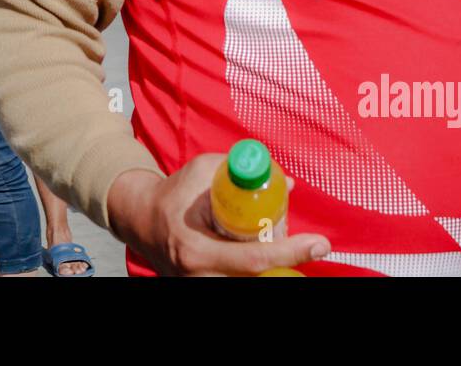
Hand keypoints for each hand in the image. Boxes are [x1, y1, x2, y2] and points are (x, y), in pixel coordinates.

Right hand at [106, 156, 330, 275]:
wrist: (140, 219)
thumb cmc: (174, 194)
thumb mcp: (203, 171)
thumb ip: (242, 173)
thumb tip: (287, 183)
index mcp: (197, 249)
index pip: (254, 258)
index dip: (291, 252)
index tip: (320, 244)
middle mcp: (198, 276)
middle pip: (259, 276)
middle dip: (286, 256)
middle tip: (303, 239)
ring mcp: (199, 287)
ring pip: (251, 280)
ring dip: (272, 262)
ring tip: (277, 240)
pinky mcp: (203, 288)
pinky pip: (240, 279)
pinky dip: (256, 266)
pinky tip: (263, 250)